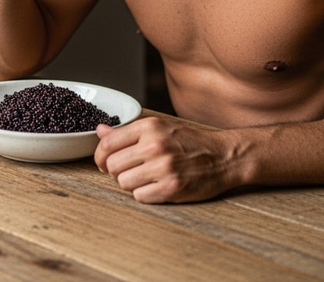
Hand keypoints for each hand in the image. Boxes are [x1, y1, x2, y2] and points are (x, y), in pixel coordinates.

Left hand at [94, 116, 238, 202]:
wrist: (223, 156)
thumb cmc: (189, 142)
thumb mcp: (159, 127)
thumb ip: (127, 131)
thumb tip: (99, 130)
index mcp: (149, 127)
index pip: (107, 143)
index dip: (99, 155)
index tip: (102, 162)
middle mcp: (154, 145)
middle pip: (112, 165)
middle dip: (116, 171)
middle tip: (129, 170)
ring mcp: (163, 167)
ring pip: (123, 182)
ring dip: (130, 183)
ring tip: (145, 178)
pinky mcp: (172, 188)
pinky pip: (140, 196)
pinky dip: (144, 194)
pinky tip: (155, 187)